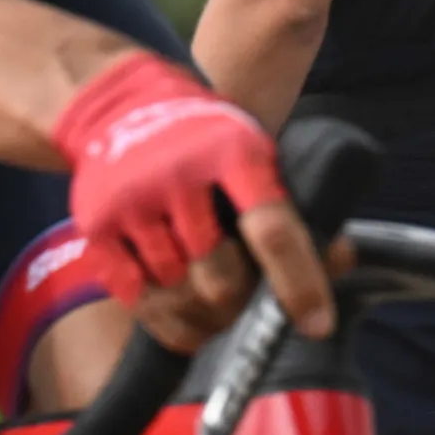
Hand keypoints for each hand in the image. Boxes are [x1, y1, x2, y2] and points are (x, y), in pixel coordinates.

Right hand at [55, 52, 331, 343]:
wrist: (119, 108)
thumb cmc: (206, 142)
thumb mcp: (255, 155)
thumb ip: (298, 207)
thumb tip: (337, 262)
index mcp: (233, 154)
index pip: (273, 229)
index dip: (298, 282)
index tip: (315, 326)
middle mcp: (176, 174)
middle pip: (220, 276)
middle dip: (236, 303)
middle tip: (242, 304)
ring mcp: (131, 200)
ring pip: (176, 293)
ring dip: (199, 312)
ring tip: (210, 309)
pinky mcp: (96, 223)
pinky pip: (134, 296)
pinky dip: (162, 318)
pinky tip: (179, 317)